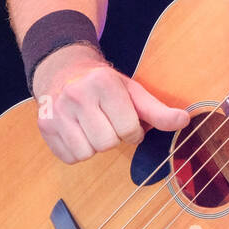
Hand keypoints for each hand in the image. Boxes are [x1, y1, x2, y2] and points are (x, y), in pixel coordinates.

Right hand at [32, 45, 190, 164]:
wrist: (63, 71)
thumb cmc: (103, 84)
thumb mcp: (133, 91)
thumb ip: (158, 110)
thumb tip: (184, 121)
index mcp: (103, 83)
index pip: (128, 128)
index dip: (133, 130)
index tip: (127, 121)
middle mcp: (76, 95)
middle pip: (107, 143)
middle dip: (114, 138)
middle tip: (109, 123)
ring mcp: (56, 111)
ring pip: (87, 153)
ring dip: (95, 146)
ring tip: (94, 127)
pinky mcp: (44, 127)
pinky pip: (69, 157)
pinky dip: (78, 151)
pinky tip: (79, 132)